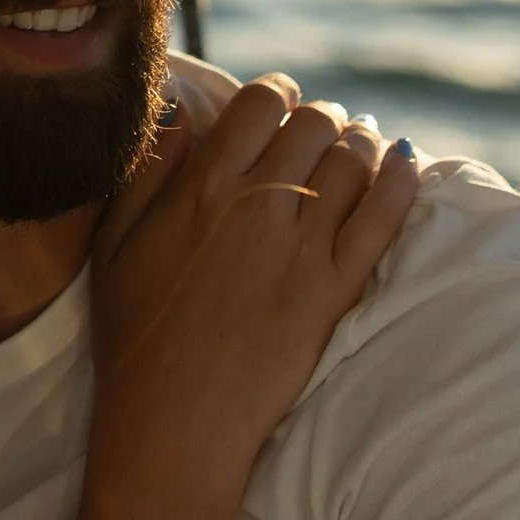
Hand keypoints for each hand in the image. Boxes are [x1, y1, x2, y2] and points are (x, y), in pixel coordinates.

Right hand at [91, 81, 418, 477]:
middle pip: (314, 125)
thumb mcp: (115, 243)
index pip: (260, 103)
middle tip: (322, 132)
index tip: (280, 107)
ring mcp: (302, 248)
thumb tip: (183, 109)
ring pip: (354, 161)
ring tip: (361, 145)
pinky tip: (404, 164)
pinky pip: (384, 217)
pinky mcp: (335, 290)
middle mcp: (257, 205)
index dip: (277, 95)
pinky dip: (400, 181)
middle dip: (321, 119)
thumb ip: (149, 170)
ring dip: (361, 143)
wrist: (173, 424)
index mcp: (201, 187)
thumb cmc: (135, 336)